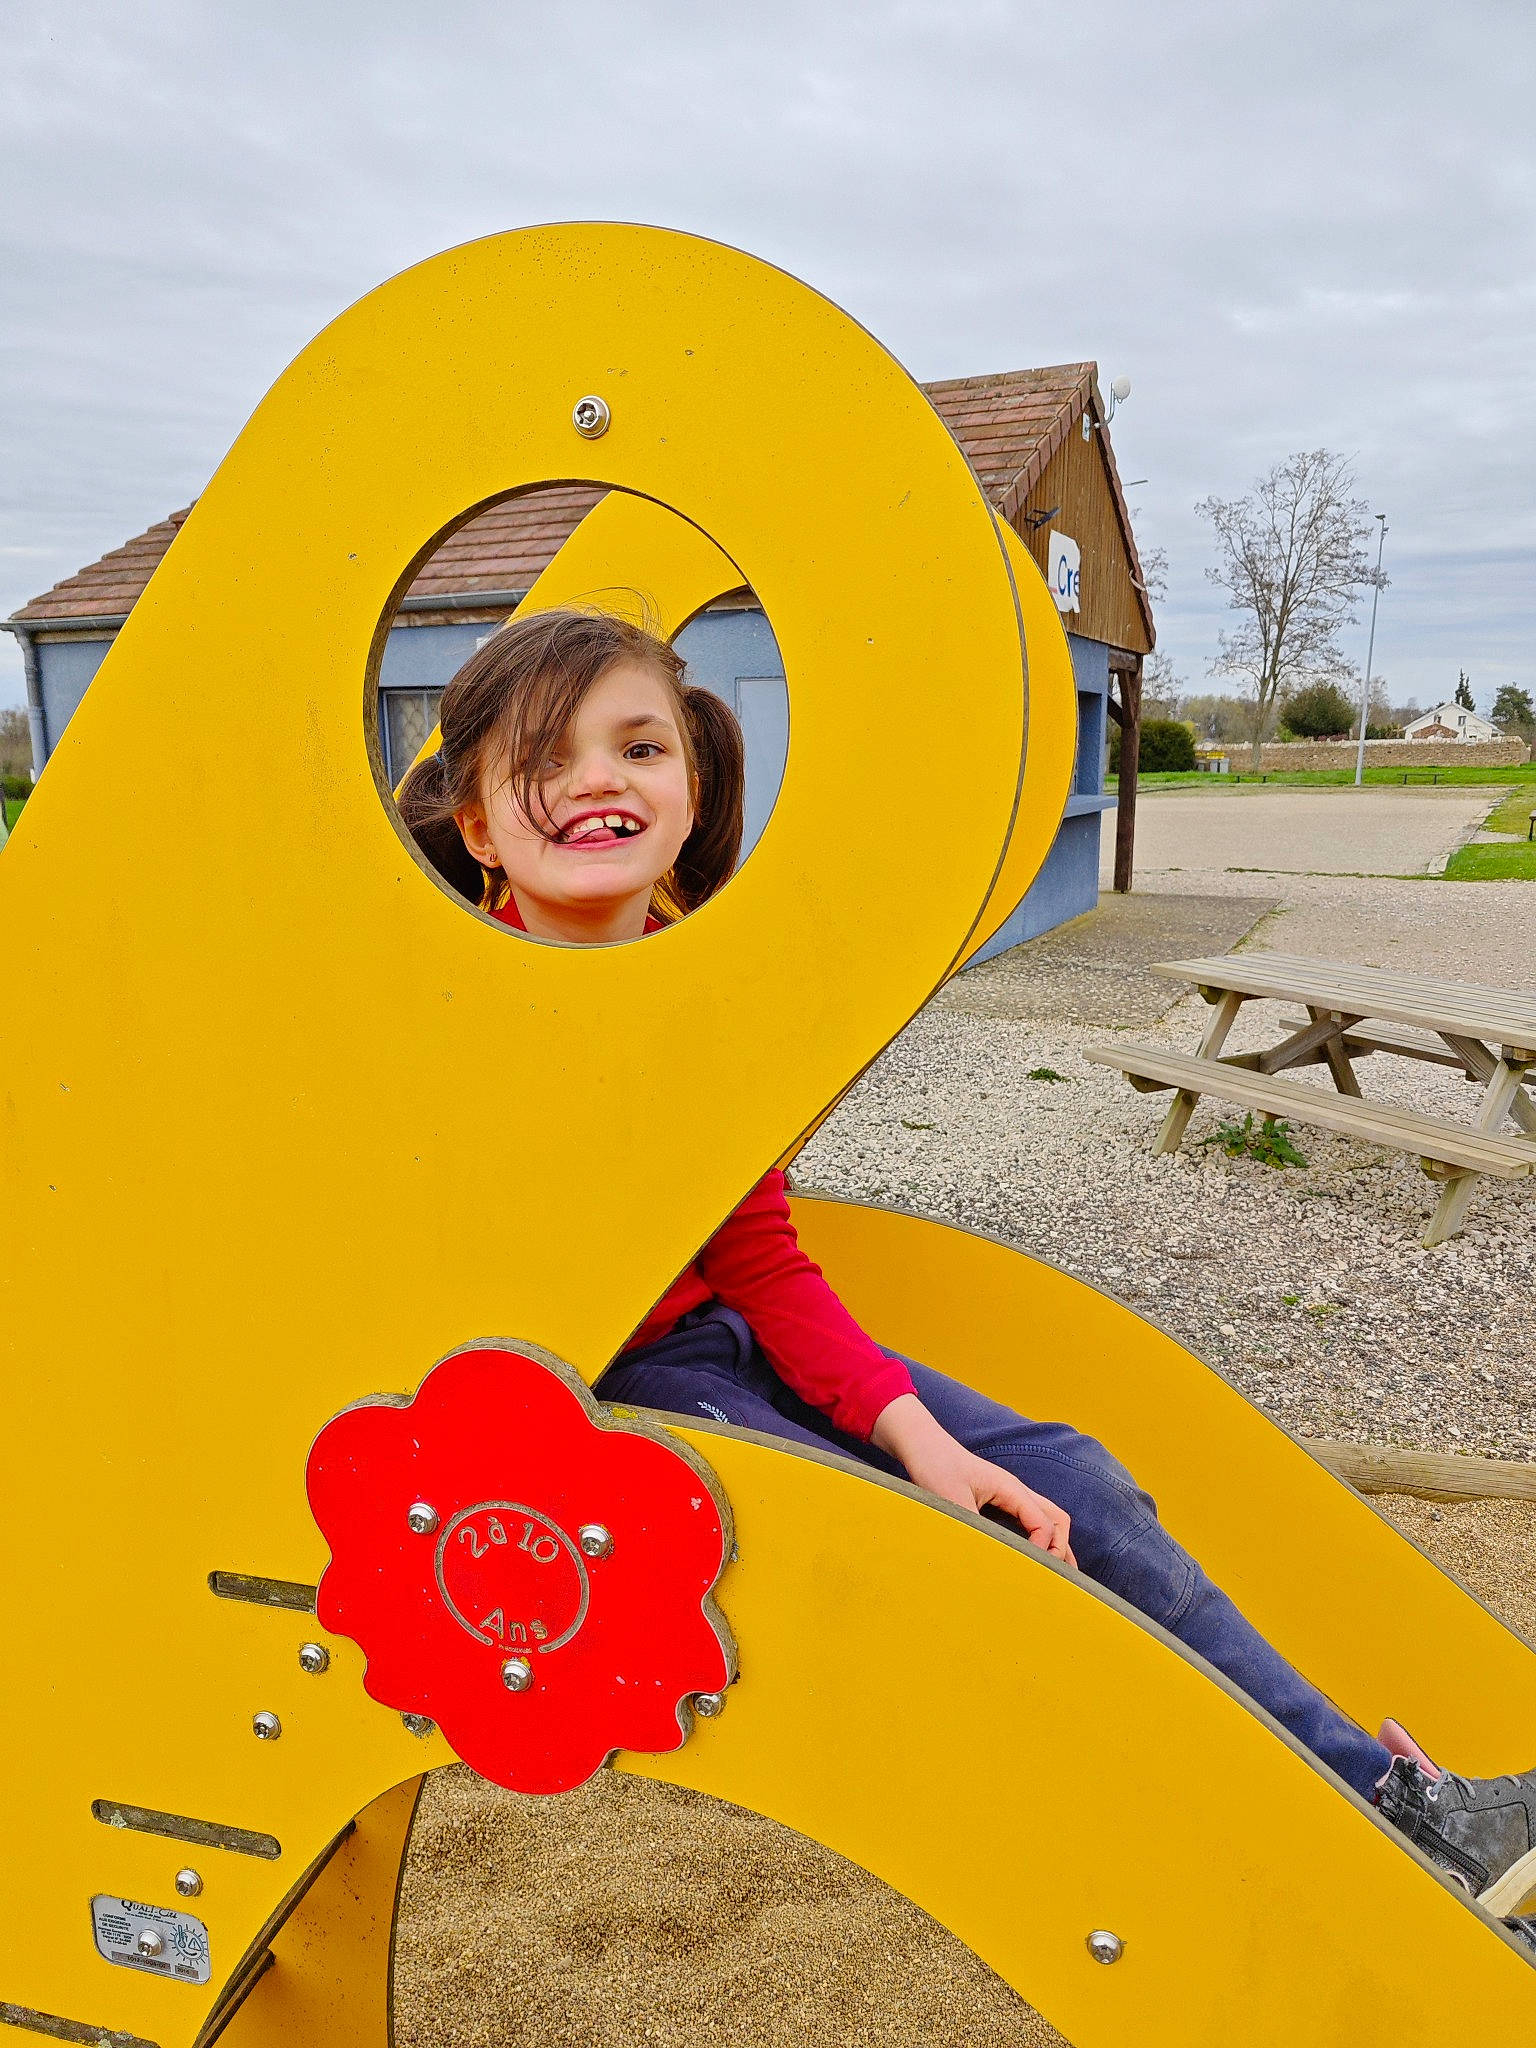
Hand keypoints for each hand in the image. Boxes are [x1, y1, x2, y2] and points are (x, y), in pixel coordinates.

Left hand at [870, 1393, 1075, 1565]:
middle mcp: (1017, 1491)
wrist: (921, 1445)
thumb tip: (988, 1561)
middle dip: (1061, 1547)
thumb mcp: (952, 1500)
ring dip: (1056, 1543)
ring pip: (1047, 1518)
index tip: (1028, 1566)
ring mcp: (1010, 1495)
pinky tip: (1035, 1556)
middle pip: (1057, 1519)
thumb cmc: (936, 1467)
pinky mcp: (999, 1500)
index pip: (1045, 1523)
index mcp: (1011, 1489)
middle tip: (1057, 1577)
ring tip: (1061, 1574)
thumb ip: (974, 1529)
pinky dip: (1040, 1538)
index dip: (1043, 1548)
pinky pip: (1030, 1519)